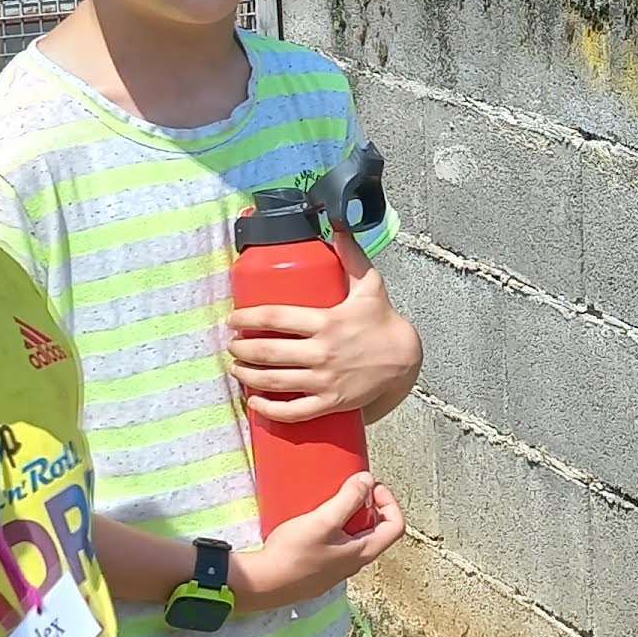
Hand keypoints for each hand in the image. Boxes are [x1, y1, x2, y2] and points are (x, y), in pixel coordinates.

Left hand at [228, 262, 422, 427]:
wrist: (405, 360)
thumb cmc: (382, 321)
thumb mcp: (370, 285)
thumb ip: (351, 255)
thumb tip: (338, 225)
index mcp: (327, 322)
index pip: (276, 317)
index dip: (248, 317)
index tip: (233, 318)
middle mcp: (323, 352)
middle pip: (269, 351)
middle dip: (242, 349)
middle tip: (232, 345)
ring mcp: (326, 381)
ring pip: (275, 381)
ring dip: (248, 375)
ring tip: (236, 367)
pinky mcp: (330, 403)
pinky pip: (293, 411)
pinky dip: (269, 409)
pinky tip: (254, 401)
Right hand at [233, 474, 407, 611]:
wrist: (262, 584)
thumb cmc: (294, 554)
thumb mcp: (323, 520)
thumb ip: (348, 499)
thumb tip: (368, 480)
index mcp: (364, 552)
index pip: (396, 526)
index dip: (389, 502)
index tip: (371, 487)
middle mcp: (355, 564)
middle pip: (376, 531)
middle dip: (368, 507)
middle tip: (350, 490)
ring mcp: (336, 570)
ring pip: (354, 538)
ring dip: (349, 517)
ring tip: (330, 502)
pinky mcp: (319, 571)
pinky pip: (336, 546)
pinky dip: (333, 529)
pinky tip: (312, 522)